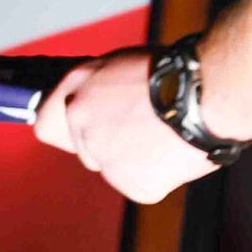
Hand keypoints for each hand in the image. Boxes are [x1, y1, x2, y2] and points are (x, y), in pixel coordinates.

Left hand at [32, 49, 216, 203]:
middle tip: (140, 128)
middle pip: (85, 148)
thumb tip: (89, 102)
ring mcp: (106, 159)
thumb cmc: (172, 73)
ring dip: (131, 159)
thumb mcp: (119, 65)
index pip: (45, 122)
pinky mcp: (132, 185)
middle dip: (106, 142)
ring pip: (112, 168)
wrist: (206, 96)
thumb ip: (96, 88)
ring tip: (163, 136)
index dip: (63, 125)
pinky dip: (156, 176)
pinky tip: (173, 153)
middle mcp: (83, 126)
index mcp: (77, 93)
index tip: (78, 127)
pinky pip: (139, 185)